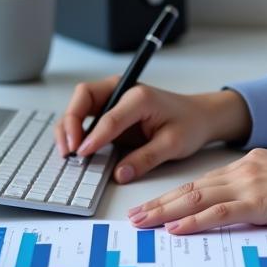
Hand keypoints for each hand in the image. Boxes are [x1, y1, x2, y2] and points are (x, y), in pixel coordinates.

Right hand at [52, 81, 250, 183]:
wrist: (199, 116)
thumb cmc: (189, 124)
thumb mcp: (173, 144)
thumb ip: (145, 158)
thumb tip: (119, 174)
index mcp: (140, 96)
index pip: (109, 115)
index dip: (94, 135)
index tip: (83, 153)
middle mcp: (123, 93)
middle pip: (84, 96)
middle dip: (71, 121)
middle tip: (69, 149)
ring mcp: (115, 101)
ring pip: (80, 105)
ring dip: (68, 126)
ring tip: (66, 151)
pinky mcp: (111, 113)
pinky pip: (86, 118)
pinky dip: (75, 131)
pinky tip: (74, 149)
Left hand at [126, 148, 266, 233]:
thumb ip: (265, 186)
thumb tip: (251, 201)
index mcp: (250, 163)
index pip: (204, 180)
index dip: (176, 193)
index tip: (155, 203)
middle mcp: (244, 170)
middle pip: (192, 187)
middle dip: (160, 203)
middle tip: (134, 215)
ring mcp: (249, 185)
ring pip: (197, 198)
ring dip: (166, 212)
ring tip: (142, 222)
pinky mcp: (258, 203)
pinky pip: (218, 212)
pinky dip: (193, 220)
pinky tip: (176, 228)